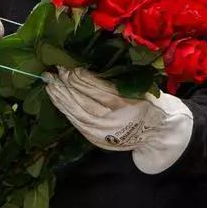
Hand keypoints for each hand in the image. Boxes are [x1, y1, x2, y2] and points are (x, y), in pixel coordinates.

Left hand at [43, 67, 193, 173]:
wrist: (156, 133)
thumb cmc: (147, 104)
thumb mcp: (139, 88)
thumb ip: (115, 81)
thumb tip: (85, 68)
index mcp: (129, 104)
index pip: (99, 90)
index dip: (83, 79)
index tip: (70, 68)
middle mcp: (115, 120)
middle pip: (85, 102)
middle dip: (67, 87)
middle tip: (53, 73)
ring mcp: (104, 132)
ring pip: (78, 113)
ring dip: (62, 98)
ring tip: (50, 84)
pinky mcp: (97, 139)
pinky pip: (77, 123)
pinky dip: (65, 110)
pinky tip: (57, 100)